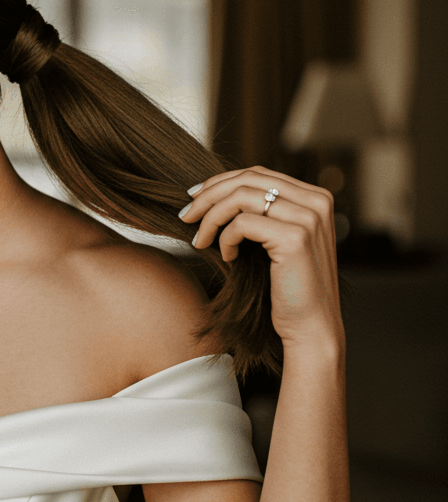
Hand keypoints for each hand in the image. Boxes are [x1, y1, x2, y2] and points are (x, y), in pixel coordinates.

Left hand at [178, 166, 344, 352]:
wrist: (310, 328)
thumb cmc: (288, 288)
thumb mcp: (276, 241)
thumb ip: (262, 213)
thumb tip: (214, 192)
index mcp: (315, 197)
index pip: (258, 173)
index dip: (221, 182)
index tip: (194, 198)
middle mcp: (317, 201)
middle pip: (248, 179)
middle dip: (208, 195)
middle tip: (185, 216)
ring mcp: (309, 218)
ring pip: (241, 197)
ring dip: (211, 218)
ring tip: (200, 241)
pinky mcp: (295, 238)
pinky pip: (242, 223)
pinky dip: (225, 239)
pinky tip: (228, 258)